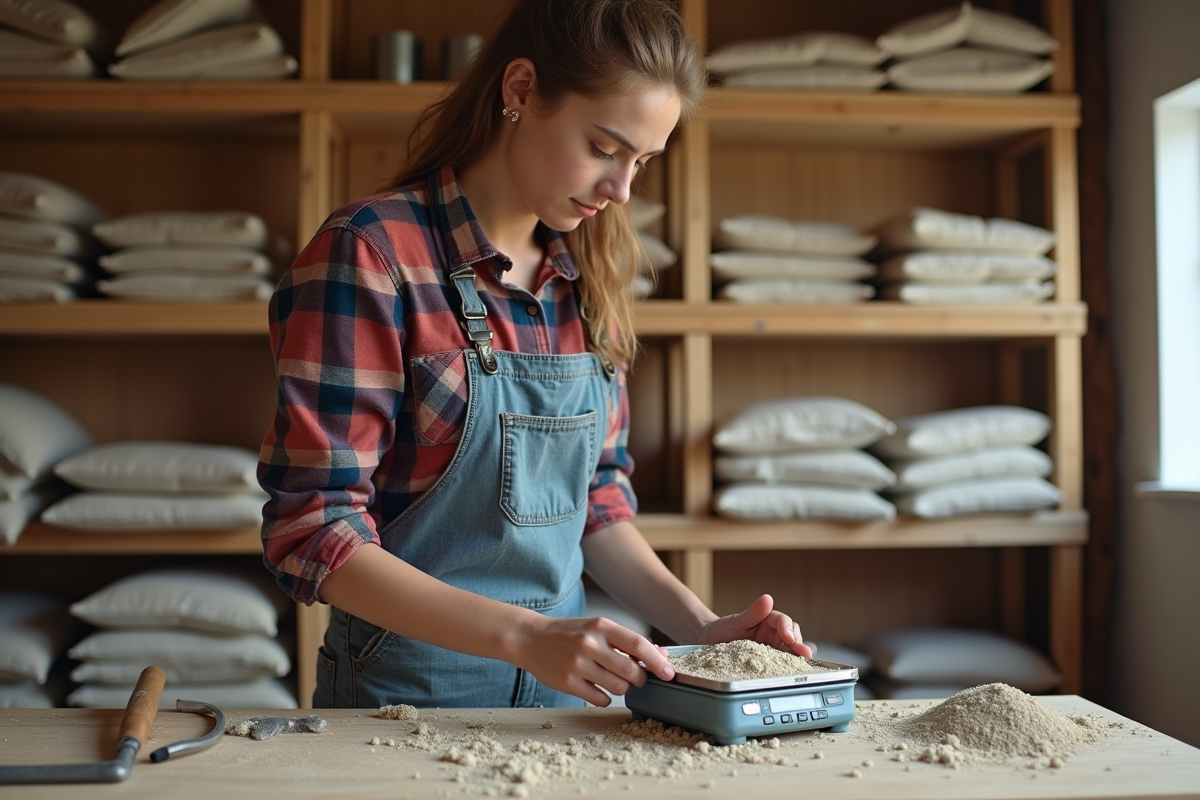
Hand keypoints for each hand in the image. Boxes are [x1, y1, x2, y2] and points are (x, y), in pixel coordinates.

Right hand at [512, 616, 675, 706]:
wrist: (530, 638)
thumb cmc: (569, 633)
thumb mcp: (597, 628)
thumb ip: (626, 642)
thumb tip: (660, 655)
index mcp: (600, 626)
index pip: (637, 644)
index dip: (657, 661)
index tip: (669, 673)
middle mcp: (589, 644)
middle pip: (630, 671)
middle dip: (640, 679)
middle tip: (637, 678)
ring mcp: (577, 664)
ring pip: (618, 687)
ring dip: (622, 688)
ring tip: (610, 679)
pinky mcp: (568, 683)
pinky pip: (601, 699)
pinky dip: (605, 697)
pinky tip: (596, 687)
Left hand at [696, 594, 811, 657]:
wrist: (707, 644)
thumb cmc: (720, 629)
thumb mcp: (735, 621)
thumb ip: (752, 612)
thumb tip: (767, 598)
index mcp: (765, 621)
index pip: (782, 621)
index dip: (787, 628)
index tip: (788, 637)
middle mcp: (771, 634)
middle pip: (791, 636)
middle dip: (798, 643)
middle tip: (803, 653)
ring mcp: (770, 648)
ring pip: (789, 649)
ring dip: (796, 655)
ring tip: (802, 662)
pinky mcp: (766, 662)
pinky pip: (780, 663)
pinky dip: (788, 665)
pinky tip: (794, 670)